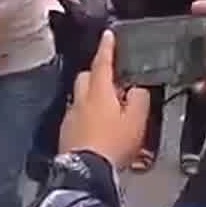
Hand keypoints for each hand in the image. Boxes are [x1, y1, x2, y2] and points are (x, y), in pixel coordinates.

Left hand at [59, 31, 150, 168]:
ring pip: (80, 96)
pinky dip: (87, 113)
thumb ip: (140, 98)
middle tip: (114, 80)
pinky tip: (97, 125)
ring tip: (109, 106)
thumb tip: (137, 88)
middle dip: (97, 73)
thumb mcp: (137, 120)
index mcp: (98, 92)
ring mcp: (70, 116)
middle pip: (86, 77)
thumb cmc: (113, 144)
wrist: (86, 172)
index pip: (102, 62)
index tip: (108, 34)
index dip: (107, 47)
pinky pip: (77, 114)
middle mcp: (80, 99)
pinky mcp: (66, 132)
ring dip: (92, 95)